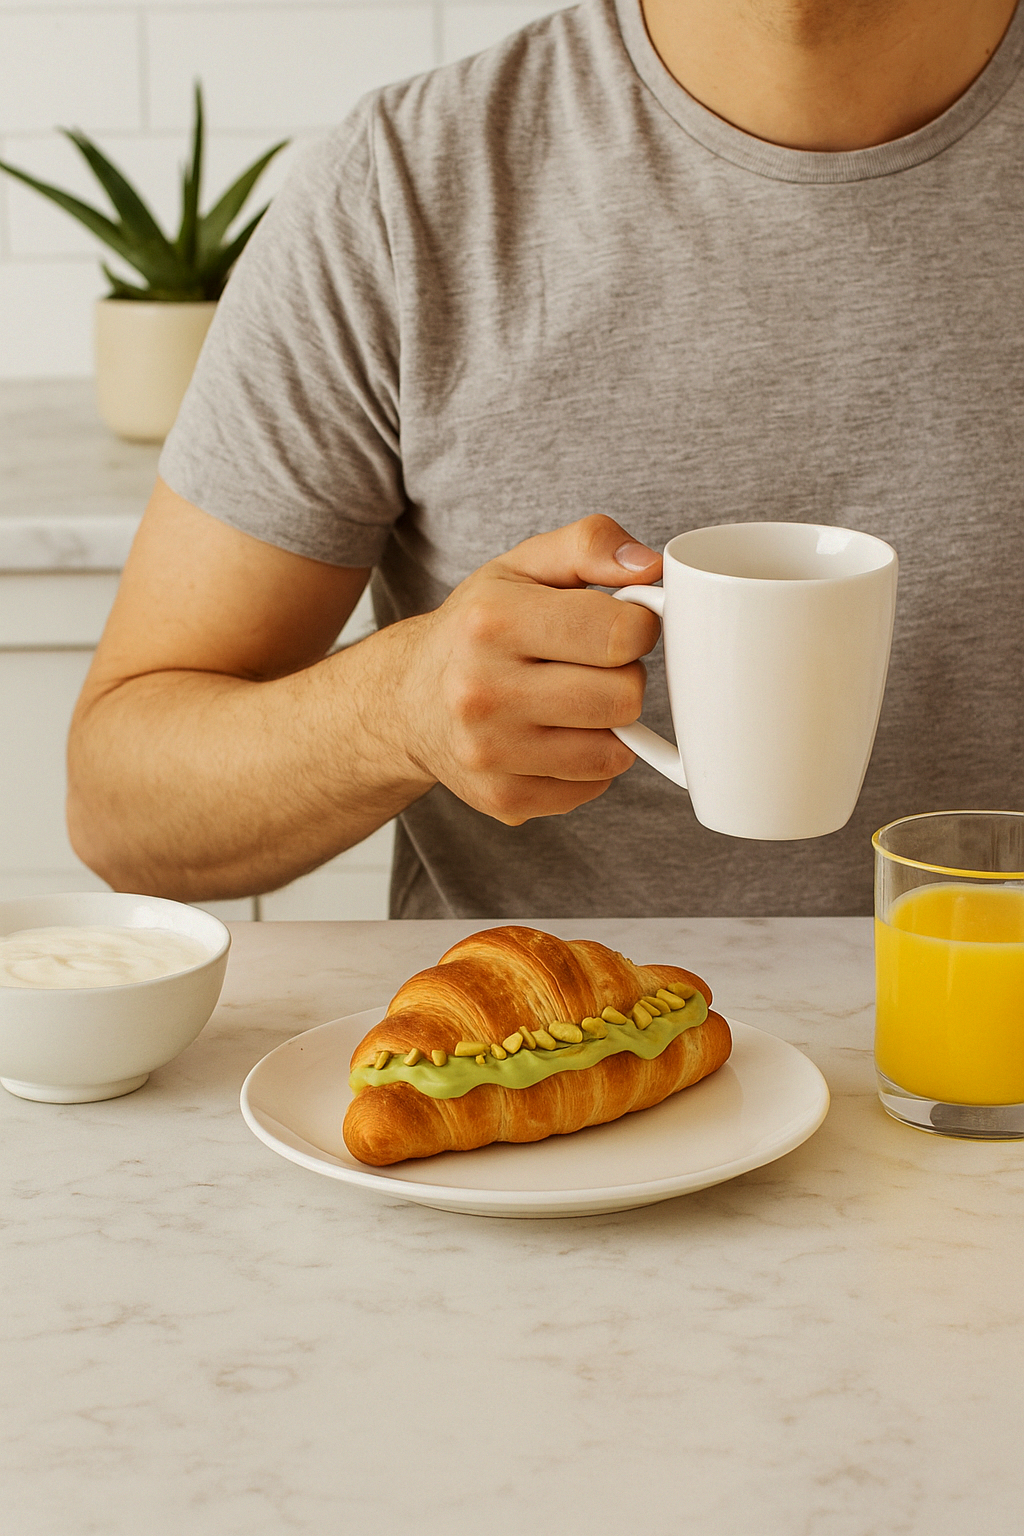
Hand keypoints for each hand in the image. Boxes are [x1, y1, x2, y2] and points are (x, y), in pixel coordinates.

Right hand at [394, 515, 662, 823]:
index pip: (621, 634)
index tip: (618, 625)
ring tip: (571, 701)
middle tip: (590, 666)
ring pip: (614, 752)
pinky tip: (555, 738)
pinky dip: (587, 764)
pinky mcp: (502, 797)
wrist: (408, 699)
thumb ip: (590, 544)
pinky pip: (593, 788)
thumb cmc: (478, 627)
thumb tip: (652, 566)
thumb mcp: (524, 565)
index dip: (638, 627)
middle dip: (623, 677)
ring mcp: (489, 752)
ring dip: (607, 726)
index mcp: (492, 621)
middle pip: (624, 698)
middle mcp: (482, 690)